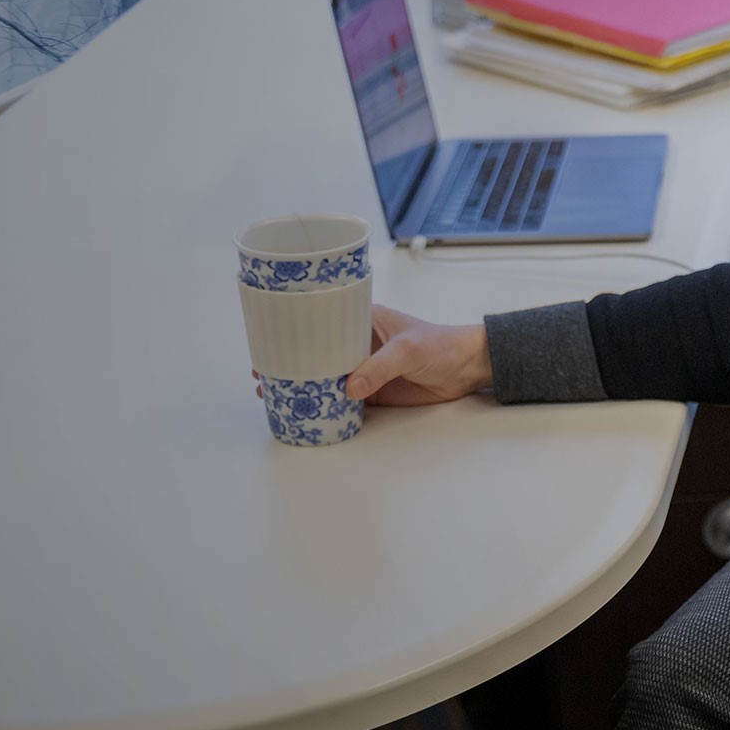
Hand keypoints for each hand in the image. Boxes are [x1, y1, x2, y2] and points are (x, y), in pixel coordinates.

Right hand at [249, 306, 491, 406]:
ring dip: (305, 385)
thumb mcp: (408, 349)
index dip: (296, 330)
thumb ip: (379, 367)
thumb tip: (349, 388)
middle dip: (291, 362)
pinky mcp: (373, 391)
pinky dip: (327, 404)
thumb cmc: (441, 344)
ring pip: (327, 376)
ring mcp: (364, 368)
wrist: (467, 369)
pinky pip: (344, 399)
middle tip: (262, 374)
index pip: (322, 321)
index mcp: (362, 318)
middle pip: (317, 352)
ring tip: (275, 394)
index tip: (270, 341)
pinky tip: (309, 410)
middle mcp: (358, 341)